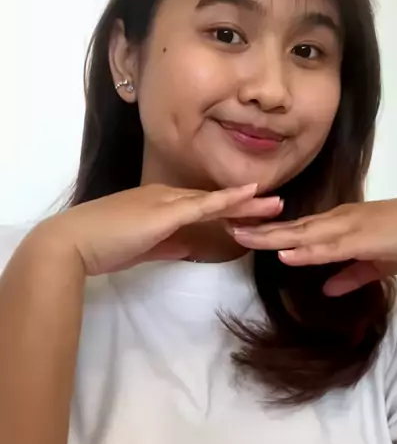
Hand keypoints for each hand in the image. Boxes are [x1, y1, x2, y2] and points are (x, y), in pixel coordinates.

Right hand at [34, 183, 281, 275]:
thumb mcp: (140, 247)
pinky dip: (228, 200)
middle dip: (245, 204)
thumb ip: (165, 244)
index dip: (227, 209)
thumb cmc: (101, 246)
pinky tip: (249, 198)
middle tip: (274, 204)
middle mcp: (165, 196)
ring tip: (275, 204)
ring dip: (246, 203)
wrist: (73, 242)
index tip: (252, 212)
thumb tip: (188, 246)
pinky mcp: (165, 211)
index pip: (200, 206)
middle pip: (212, 200)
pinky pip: (203, 205)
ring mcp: (165, 201)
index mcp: (158, 204)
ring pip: (213, 201)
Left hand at [232, 196, 396, 295]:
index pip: (296, 227)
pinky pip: (326, 246)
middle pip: (289, 226)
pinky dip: (305, 250)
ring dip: (270, 236)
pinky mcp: (359, 238)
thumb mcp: (373, 263)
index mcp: (338, 223)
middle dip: (257, 228)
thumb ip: (348, 275)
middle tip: (225, 225)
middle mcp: (336, 220)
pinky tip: (284, 254)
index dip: (269, 229)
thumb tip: (325, 289)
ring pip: (301, 232)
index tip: (243, 230)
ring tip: (240, 237)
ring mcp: (346, 227)